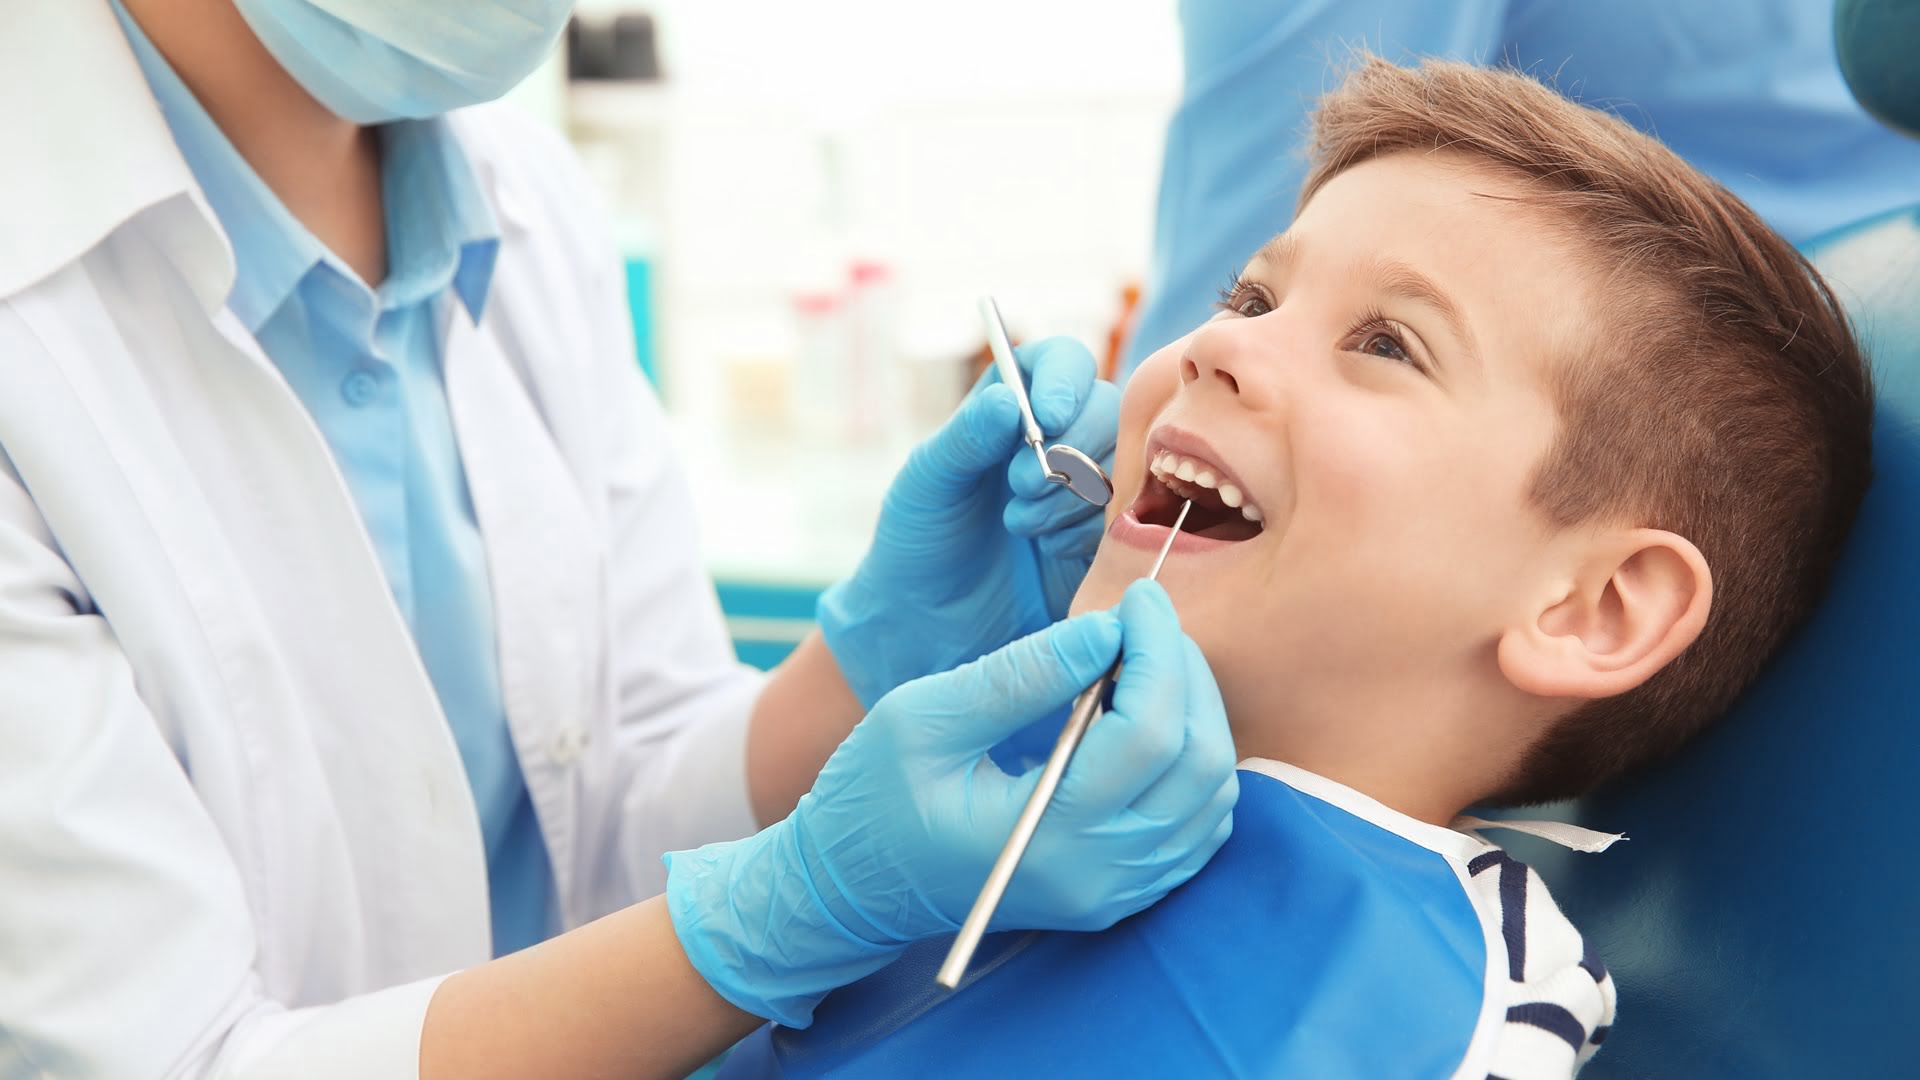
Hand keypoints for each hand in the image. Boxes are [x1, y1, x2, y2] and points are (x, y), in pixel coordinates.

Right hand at [664, 581, 1237, 1026]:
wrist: (853, 889)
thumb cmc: (872, 799)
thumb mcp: (923, 718)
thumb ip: (1019, 675)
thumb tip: (1106, 631)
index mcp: (1047, 837)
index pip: (1148, 734)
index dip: (1157, 651)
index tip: (1136, 598)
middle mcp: (1098, 876)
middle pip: (1199, 762)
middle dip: (1185, 673)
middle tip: (1145, 622)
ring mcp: (1115, 892)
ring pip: (1212, 795)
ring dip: (1197, 714)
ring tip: (1146, 662)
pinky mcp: (1120, 892)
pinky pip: (1199, 826)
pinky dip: (1195, 762)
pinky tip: (1150, 718)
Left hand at [818, 337, 1120, 707]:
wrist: (929, 626)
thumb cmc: (918, 542)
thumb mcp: (927, 483)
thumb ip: (965, 438)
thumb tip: (1006, 400)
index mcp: (1012, 407)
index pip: (1061, 363)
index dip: (1064, 380)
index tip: (1048, 415)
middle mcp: (1058, 438)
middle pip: (1106, 409)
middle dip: (1068, 447)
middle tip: (1020, 486)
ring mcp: (1088, 488)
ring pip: (1122, 463)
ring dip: (1073, 493)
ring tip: (1020, 525)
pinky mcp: (1105, 538)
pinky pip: (1125, 518)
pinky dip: (1087, 530)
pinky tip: (1049, 550)